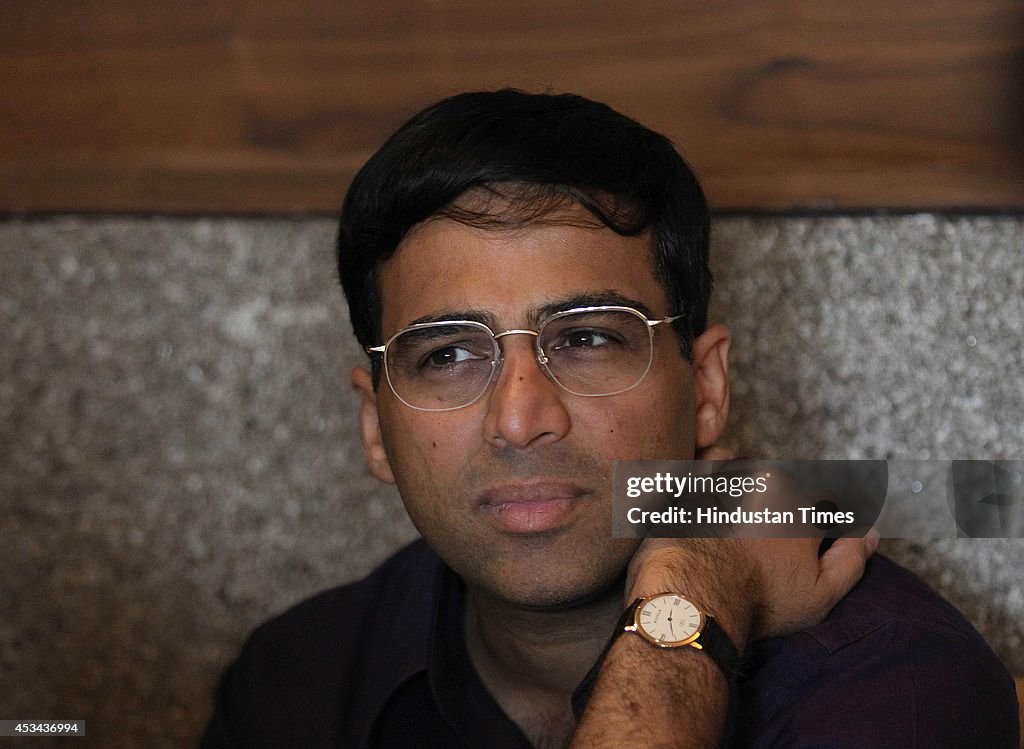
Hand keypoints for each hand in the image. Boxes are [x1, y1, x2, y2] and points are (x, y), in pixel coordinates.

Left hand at [625, 446, 878, 646]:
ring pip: (750, 471)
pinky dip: (714, 470)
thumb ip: (851, 560)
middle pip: (785, 485)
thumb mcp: (820, 593)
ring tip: (736, 523)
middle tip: (766, 542)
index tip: (814, 538)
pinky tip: (712, 492)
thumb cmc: (758, 600)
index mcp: (803, 504)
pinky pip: (711, 461)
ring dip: (747, 487)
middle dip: (782, 506)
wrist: (695, 597)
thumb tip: (871, 535)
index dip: (822, 520)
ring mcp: (729, 475)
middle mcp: (769, 480)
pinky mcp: (694, 478)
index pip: (826, 499)